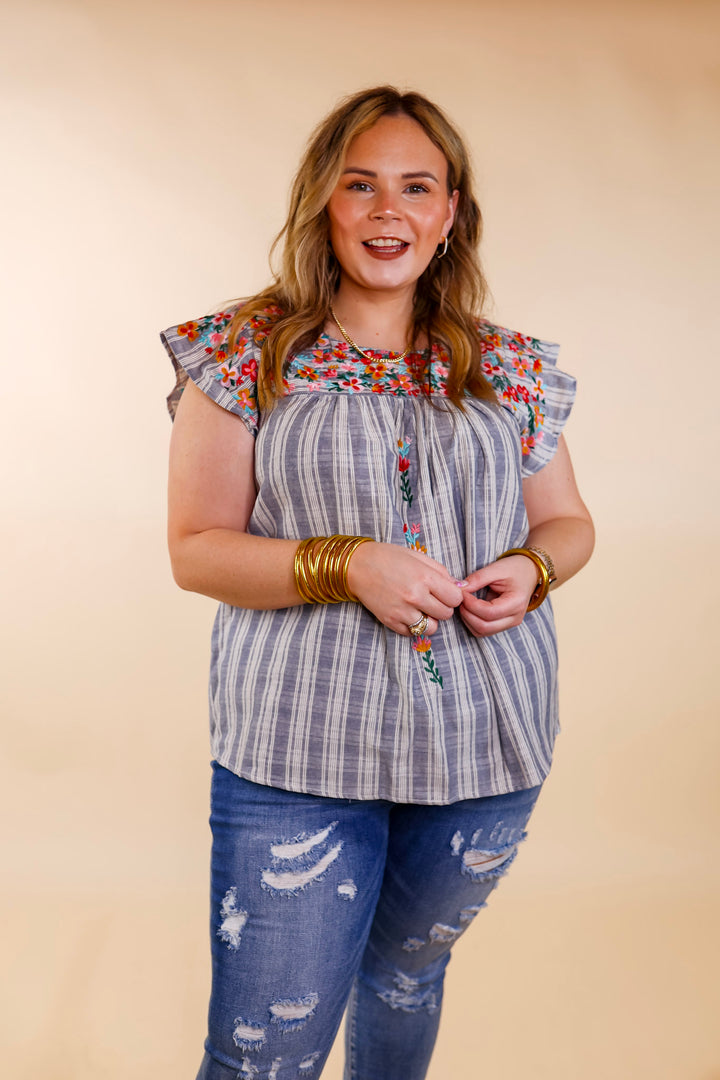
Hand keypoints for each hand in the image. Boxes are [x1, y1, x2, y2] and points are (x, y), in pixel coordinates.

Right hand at [347, 542, 464, 636]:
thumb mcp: (418, 557)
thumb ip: (442, 573)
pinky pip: (413, 633)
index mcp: (425, 577)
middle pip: (446, 614)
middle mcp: (415, 596)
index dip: (452, 595)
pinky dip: (414, 625)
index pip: (455, 598)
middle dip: (442, 607)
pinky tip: (407, 613)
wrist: (358, 565)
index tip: (444, 592)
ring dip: (430, 619)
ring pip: (432, 628)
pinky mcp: (390, 621)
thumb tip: (460, 587)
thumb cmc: (389, 557)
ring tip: (420, 608)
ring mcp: (402, 611)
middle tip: (431, 598)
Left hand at [459, 555, 538, 637]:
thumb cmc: (514, 569)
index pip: (489, 612)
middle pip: (484, 627)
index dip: (471, 605)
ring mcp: (510, 623)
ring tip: (464, 603)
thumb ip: (477, 578)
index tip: (462, 593)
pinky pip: (484, 631)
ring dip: (468, 620)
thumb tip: (459, 588)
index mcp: (516, 603)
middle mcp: (515, 617)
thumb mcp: (496, 568)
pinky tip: (469, 609)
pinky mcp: (503, 624)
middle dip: (467, 614)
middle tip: (460, 599)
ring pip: (482, 632)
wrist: (529, 572)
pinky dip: (472, 622)